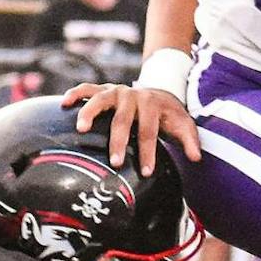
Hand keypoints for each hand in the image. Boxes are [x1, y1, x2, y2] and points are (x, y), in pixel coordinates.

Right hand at [65, 80, 201, 172]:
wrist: (159, 89)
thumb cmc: (168, 114)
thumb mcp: (182, 124)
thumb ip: (190, 140)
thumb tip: (196, 158)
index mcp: (152, 104)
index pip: (149, 130)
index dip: (148, 151)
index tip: (146, 172)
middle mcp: (132, 95)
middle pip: (123, 118)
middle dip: (118, 140)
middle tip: (114, 162)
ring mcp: (116, 91)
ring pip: (101, 98)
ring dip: (90, 112)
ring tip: (81, 128)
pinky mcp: (103, 89)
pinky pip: (86, 88)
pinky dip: (75, 93)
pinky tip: (64, 104)